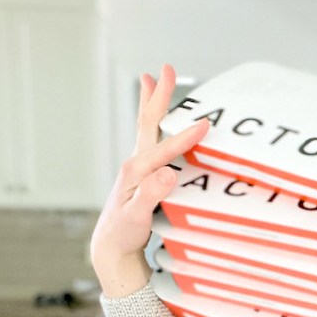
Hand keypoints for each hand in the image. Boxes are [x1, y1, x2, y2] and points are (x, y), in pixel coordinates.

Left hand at [90, 64, 209, 296]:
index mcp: (136, 171)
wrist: (111, 247)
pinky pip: (152, 141)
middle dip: (158, 96)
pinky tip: (161, 121)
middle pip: (149, 123)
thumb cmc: (123, 233)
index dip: (185, 137)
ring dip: (152, 103)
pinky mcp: (144, 175)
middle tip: (165, 68)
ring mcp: (139, 168)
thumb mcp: (137, 217)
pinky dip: (156, 123)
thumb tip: (168, 173)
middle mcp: (135, 164)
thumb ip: (151, 195)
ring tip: (152, 81)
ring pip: (148, 128)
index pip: (165, 150)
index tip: (205, 125)